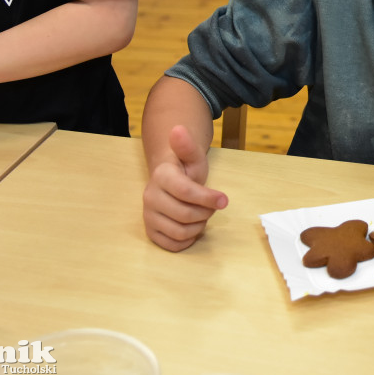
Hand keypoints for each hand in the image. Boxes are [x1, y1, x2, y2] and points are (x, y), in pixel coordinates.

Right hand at [142, 125, 227, 251]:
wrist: (170, 181)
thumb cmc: (185, 169)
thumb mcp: (192, 157)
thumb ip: (188, 146)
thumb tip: (178, 129)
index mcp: (161, 176)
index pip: (185, 192)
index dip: (207, 198)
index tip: (225, 200)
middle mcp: (150, 197)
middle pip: (185, 215)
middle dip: (206, 212)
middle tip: (212, 206)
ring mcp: (148, 216)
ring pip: (180, 232)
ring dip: (198, 226)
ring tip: (201, 215)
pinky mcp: (150, 232)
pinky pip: (173, 245)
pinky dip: (188, 240)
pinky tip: (191, 226)